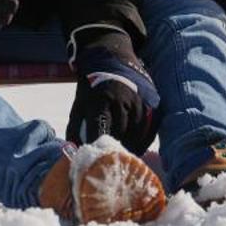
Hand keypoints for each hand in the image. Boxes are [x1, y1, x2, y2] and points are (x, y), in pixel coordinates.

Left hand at [66, 26, 159, 152]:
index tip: (97, 161)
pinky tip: (137, 149)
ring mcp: (140, 101)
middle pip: (121, 134)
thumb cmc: (92, 87)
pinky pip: (150, 128)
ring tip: (125, 160)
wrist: (113, 60)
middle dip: (116, 150)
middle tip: (112, 164)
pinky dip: (144, 141)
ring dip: (132, 148)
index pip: (101, 129)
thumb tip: (73, 152)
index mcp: (101, 100)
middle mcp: (123, 100)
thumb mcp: (79, 104)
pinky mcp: (152, 102)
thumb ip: (75, 128)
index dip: (100, 146)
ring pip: (138, 133)